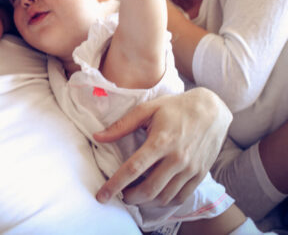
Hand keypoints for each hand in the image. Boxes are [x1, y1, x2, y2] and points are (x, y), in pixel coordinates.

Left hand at [93, 87, 231, 205]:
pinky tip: (155, 197)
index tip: (102, 196)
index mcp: (160, 142)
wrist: (212, 110)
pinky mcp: (200, 174)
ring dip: (146, 202)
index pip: (133, 169)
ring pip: (165, 197)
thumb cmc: (175, 107)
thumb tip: (97, 137)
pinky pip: (181, 196)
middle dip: (130, 197)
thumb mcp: (147, 109)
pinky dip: (165, 202)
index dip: (115, 184)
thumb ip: (121, 125)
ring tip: (135, 196)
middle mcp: (177, 158)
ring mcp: (190, 169)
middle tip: (120, 195)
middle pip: (149, 189)